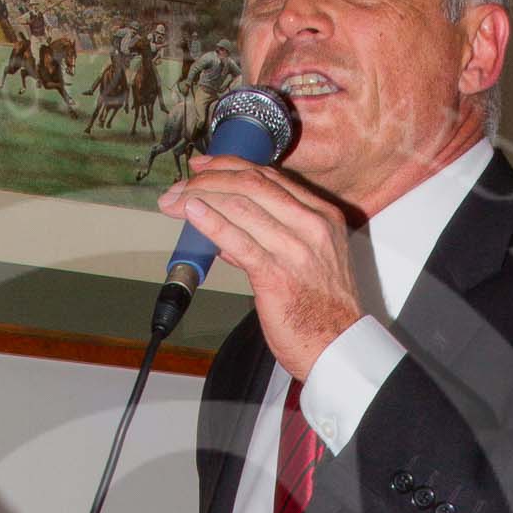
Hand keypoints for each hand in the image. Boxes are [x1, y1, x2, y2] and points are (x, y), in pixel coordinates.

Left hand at [157, 154, 361, 379]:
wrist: (338, 346)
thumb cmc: (322, 310)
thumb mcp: (308, 260)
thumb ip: (270, 241)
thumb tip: (226, 233)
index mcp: (321, 216)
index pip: (270, 177)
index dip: (230, 166)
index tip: (203, 166)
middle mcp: (311, 226)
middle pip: (251, 184)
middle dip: (208, 179)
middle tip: (180, 185)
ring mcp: (294, 249)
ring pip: (241, 206)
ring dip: (200, 198)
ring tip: (174, 201)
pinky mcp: (276, 274)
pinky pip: (237, 240)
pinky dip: (210, 223)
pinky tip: (191, 213)